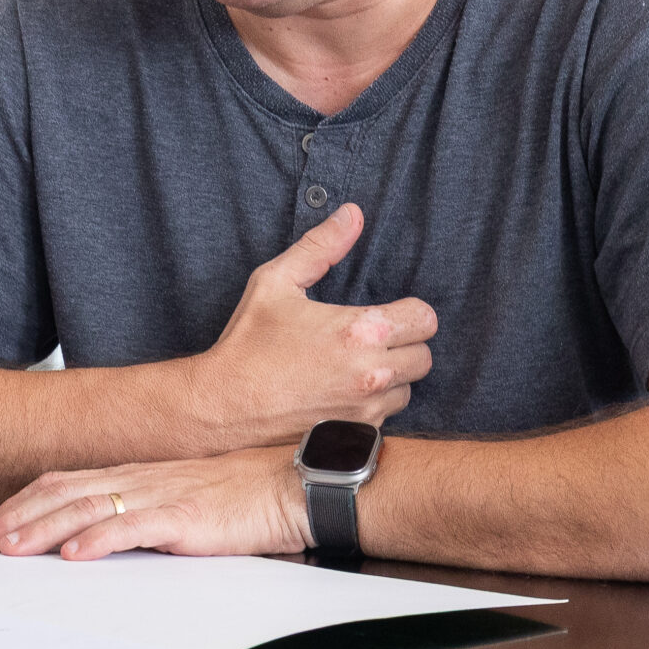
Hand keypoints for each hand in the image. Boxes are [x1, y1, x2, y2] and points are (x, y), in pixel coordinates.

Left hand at [0, 448, 309, 560]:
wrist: (292, 488)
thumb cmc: (242, 499)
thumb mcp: (178, 502)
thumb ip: (139, 514)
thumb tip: (97, 536)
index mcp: (137, 476)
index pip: (66, 483)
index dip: (25, 502)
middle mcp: (140, 480)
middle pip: (64, 493)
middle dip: (19, 517)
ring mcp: (161, 496)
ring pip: (87, 508)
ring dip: (44, 529)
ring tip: (12, 548)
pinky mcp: (185, 516)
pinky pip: (133, 527)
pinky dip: (99, 539)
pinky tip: (75, 554)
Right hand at [185, 203, 435, 449]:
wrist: (222, 405)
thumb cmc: (247, 343)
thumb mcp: (275, 283)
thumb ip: (320, 247)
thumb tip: (353, 214)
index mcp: (361, 331)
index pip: (425, 318)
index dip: (408, 313)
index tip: (386, 316)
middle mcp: (373, 372)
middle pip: (424, 356)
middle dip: (402, 346)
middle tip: (368, 342)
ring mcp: (366, 409)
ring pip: (408, 389)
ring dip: (390, 378)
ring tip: (353, 369)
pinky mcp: (355, 435)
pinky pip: (384, 417)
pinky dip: (371, 406)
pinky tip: (340, 395)